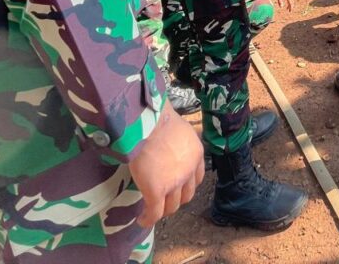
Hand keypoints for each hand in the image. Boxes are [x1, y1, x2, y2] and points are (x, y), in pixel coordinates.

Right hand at [128, 106, 203, 226]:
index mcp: (196, 154)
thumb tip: (164, 141)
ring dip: (162, 210)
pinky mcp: (156, 191)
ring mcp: (174, 183)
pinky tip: (142, 220)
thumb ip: (176, 140)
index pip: (197, 178)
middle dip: (176, 199)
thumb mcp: (177, 127)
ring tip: (152, 212)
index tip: (177, 187)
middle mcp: (189, 171)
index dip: (187, 185)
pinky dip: (148, 219)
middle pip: (186, 195)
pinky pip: (154, 212)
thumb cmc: (158, 118)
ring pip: (171, 206)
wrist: (148, 122)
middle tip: (164, 200)